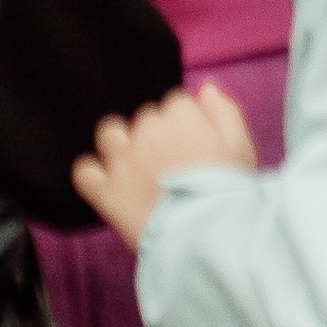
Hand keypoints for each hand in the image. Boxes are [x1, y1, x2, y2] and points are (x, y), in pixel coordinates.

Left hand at [73, 83, 259, 247]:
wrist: (210, 238)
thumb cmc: (229, 193)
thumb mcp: (241, 146)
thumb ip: (223, 110)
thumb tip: (205, 88)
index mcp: (180, 115)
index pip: (177, 105)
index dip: (188, 129)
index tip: (197, 152)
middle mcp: (147, 130)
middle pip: (147, 121)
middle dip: (159, 140)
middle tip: (177, 172)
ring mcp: (124, 160)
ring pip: (111, 135)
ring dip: (120, 147)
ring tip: (139, 172)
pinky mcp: (107, 191)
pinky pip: (85, 173)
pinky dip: (93, 177)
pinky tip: (108, 186)